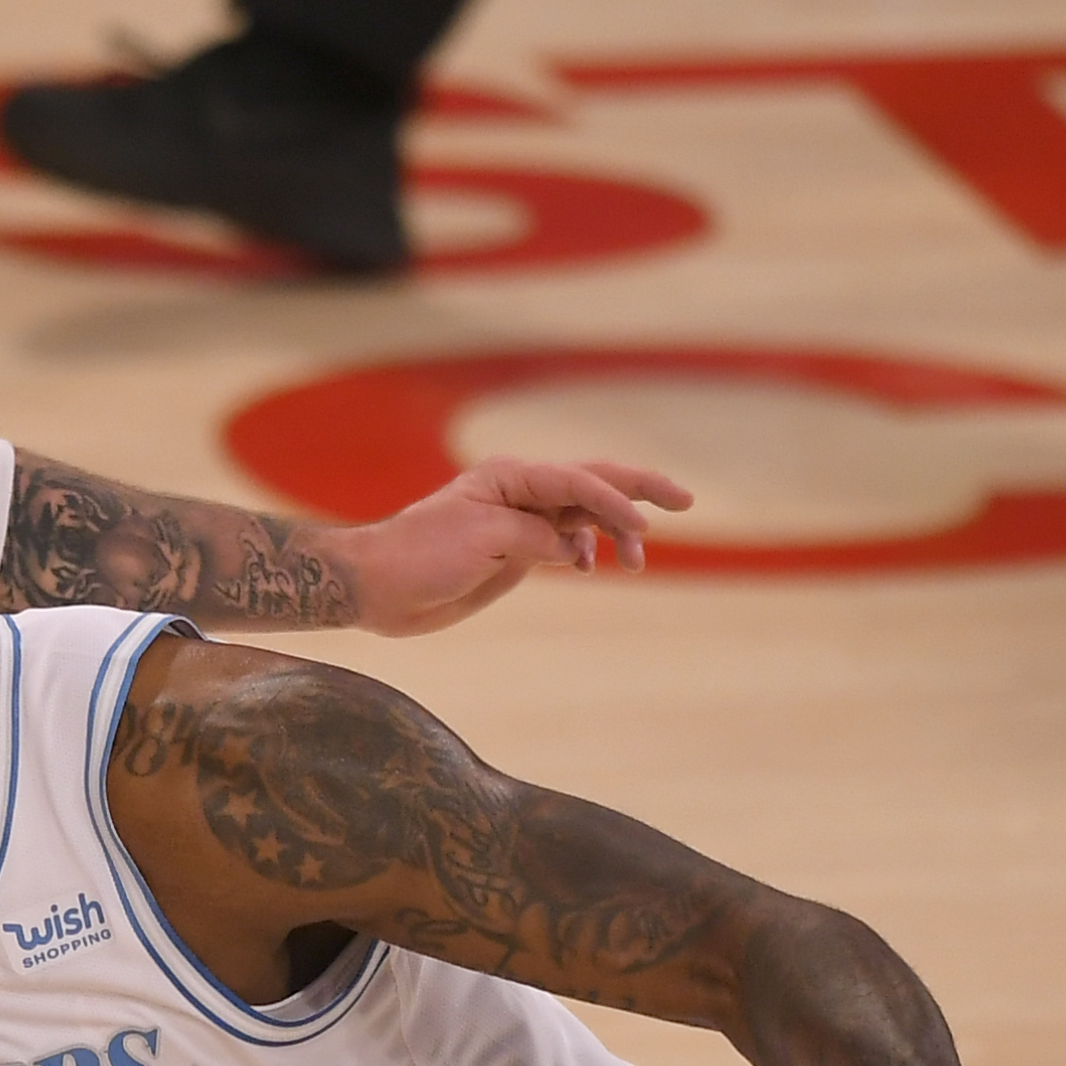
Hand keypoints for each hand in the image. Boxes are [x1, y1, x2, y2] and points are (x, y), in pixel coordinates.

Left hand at [345, 457, 687, 635]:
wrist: (379, 587)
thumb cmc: (420, 555)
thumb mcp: (482, 540)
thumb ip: (534, 536)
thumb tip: (572, 544)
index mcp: (511, 477)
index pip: (577, 482)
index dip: (615, 502)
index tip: (643, 530)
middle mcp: (521, 492)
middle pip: (592, 483)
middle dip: (639, 490)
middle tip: (686, 500)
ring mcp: (521, 521)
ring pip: (583, 515)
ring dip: (614, 532)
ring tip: (636, 562)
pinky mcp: (516, 551)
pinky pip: (566, 542)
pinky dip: (588, 549)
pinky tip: (595, 564)